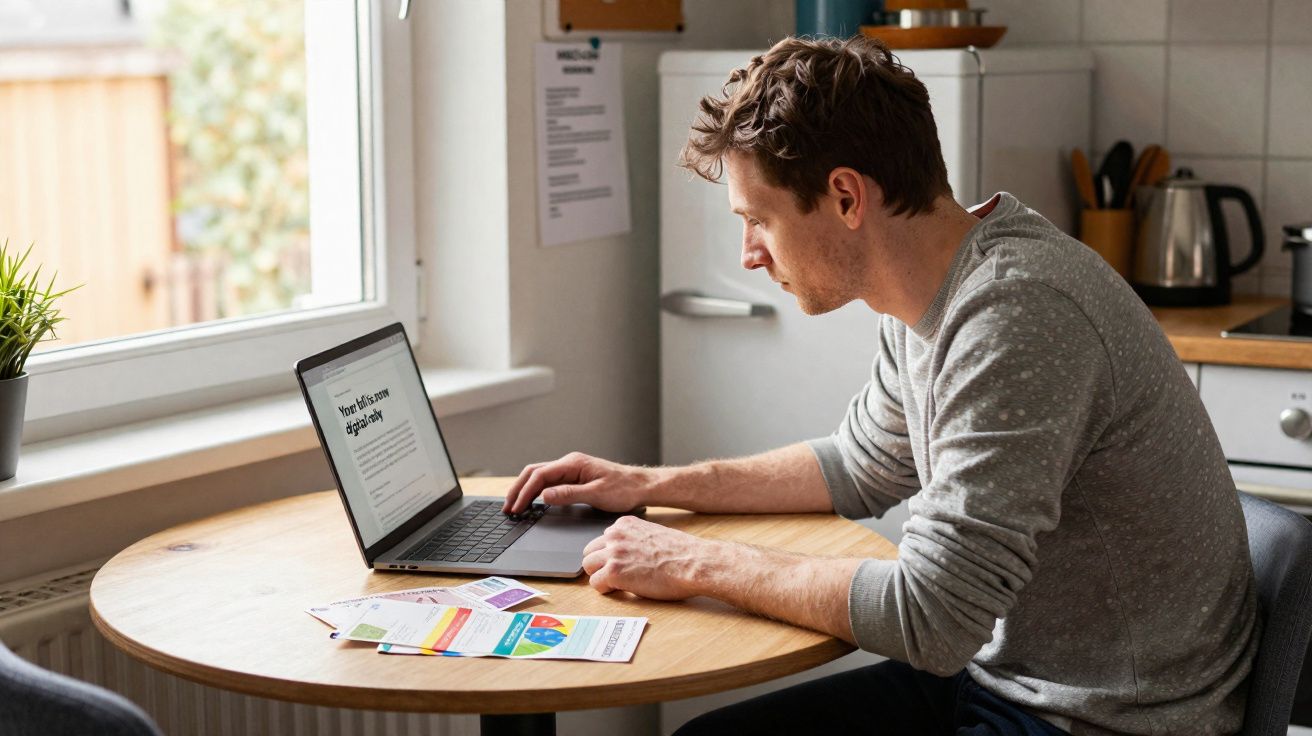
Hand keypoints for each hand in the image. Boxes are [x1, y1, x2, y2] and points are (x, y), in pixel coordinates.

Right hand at [502, 452, 658, 513]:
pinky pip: (549, 481)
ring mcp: (572, 469)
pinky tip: (532, 502)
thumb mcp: (596, 494)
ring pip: (540, 476)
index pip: (539, 475)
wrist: (641, 486)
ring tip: (514, 505)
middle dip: (518, 489)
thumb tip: (544, 496)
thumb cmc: (624, 489)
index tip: (516, 507)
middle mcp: (570, 463)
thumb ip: (569, 494)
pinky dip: (536, 491)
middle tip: (507, 507)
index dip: (524, 492)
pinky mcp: (575, 477)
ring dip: (525, 489)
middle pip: (534, 472)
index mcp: (573, 463)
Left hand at [581, 516, 711, 599]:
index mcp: (625, 524)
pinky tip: (622, 590)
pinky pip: (595, 583)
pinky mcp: (614, 572)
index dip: (611, 554)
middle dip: (599, 564)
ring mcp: (613, 553)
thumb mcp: (653, 534)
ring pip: (588, 566)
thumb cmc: (682, 553)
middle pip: (590, 551)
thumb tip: (628, 553)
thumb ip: (635, 539)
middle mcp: (615, 535)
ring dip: (600, 576)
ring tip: (619, 584)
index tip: (622, 563)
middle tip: (615, 575)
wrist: (694, 563)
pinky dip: (606, 589)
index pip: (603, 539)